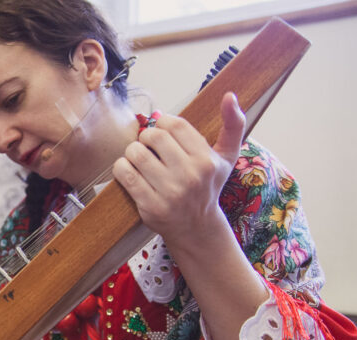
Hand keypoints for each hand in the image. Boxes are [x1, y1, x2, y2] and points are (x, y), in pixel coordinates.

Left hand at [112, 92, 244, 246]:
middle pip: (152, 136)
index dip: (162, 123)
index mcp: (206, 159)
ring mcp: (169, 192)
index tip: (162, 133)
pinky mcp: (149, 205)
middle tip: (148, 146)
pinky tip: (129, 171)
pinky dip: (121, 168)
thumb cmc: (208, 186)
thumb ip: (234, 125)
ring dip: (132, 152)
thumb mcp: (227, 157)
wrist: (196, 227)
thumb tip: (229, 95)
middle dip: (146, 138)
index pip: (174, 124)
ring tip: (139, 158)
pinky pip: (125, 174)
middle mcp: (190, 175)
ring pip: (135, 153)